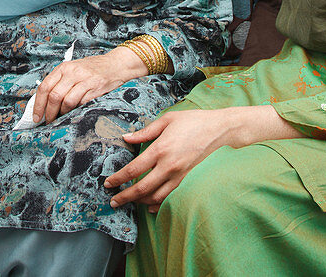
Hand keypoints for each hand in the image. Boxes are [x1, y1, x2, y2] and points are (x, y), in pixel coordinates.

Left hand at [31, 47, 147, 124]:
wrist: (115, 64)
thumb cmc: (92, 69)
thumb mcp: (73, 69)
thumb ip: (60, 82)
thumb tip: (44, 103)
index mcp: (63, 68)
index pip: (44, 87)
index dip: (38, 104)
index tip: (36, 116)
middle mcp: (72, 73)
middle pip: (54, 96)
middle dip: (49, 113)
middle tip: (48, 121)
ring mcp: (84, 80)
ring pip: (66, 102)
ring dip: (61, 114)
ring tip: (60, 119)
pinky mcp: (95, 89)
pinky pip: (81, 104)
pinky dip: (75, 112)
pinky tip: (73, 114)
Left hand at [104, 106, 301, 211]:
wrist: (217, 129)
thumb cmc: (191, 121)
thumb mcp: (166, 120)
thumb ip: (144, 132)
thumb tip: (126, 138)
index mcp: (160, 149)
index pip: (134, 169)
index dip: (119, 178)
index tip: (108, 183)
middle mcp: (168, 165)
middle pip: (142, 188)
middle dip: (125, 197)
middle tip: (113, 201)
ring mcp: (178, 174)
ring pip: (155, 196)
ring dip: (139, 202)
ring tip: (128, 201)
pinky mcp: (186, 178)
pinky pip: (169, 196)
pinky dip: (157, 203)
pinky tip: (149, 206)